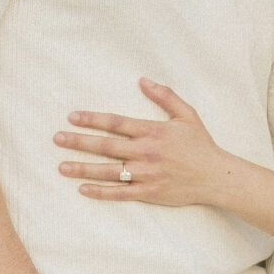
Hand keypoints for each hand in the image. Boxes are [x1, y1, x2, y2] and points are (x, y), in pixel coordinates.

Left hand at [55, 82, 228, 207]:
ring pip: (109, 171)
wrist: (216, 176)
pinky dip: (101, 192)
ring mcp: (147, 174)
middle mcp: (147, 152)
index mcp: (153, 131)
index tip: (72, 117)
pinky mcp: (149, 193)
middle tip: (57, 139)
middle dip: (79, 142)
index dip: (93, 119)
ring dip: (83, 169)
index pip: (116, 123)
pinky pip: (120, 193)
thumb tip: (143, 80)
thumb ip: (165, 96)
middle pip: (106, 146)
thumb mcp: (187, 114)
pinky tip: (83, 189)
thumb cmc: (200, 144)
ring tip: (62, 167)